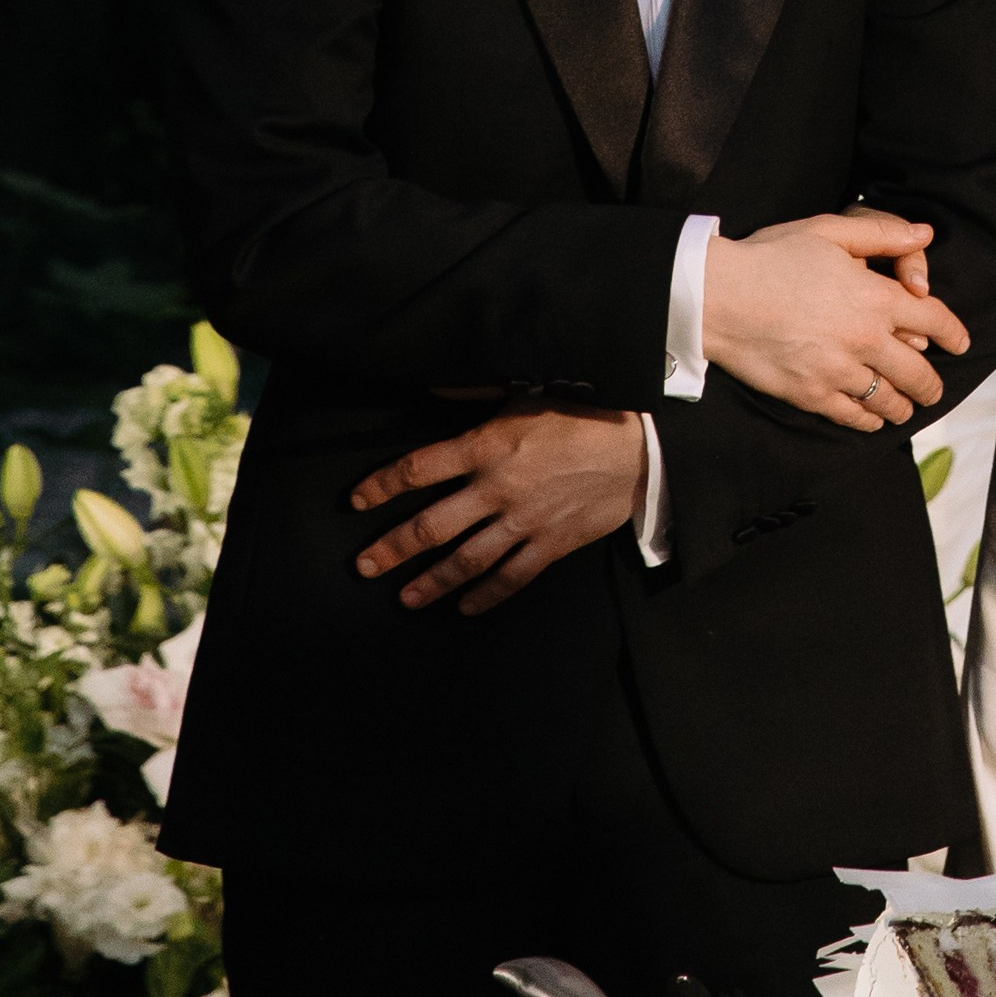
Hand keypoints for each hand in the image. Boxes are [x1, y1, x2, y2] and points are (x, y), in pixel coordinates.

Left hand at [350, 403, 643, 615]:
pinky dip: (486, 597)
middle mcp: (499, 489)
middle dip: (394, 548)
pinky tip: (464, 608)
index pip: (421, 469)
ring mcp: (524, 522)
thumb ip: (475, 395)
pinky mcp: (550, 545)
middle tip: (364, 566)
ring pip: (466, 561)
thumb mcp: (527, 390)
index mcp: (489, 445)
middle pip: (433, 526)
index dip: (383, 485)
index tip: (356, 500)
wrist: (639, 447)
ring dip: (431, 582)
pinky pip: (511, 578)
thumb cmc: (581, 412)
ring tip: (404, 598)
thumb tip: (431, 388)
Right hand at [702, 209, 969, 428]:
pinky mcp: (812, 395)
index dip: (953, 333)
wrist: (721, 297)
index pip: (933, 320)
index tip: (960, 342)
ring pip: (889, 400)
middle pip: (918, 372)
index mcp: (875, 298)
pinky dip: (871, 420)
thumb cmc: (773, 257)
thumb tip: (924, 235)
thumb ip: (882, 234)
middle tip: (934, 389)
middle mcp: (865, 340)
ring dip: (904, 405)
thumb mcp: (829, 231)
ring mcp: (839, 372)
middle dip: (932, 383)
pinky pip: (854, 416)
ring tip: (907, 406)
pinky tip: (874, 419)